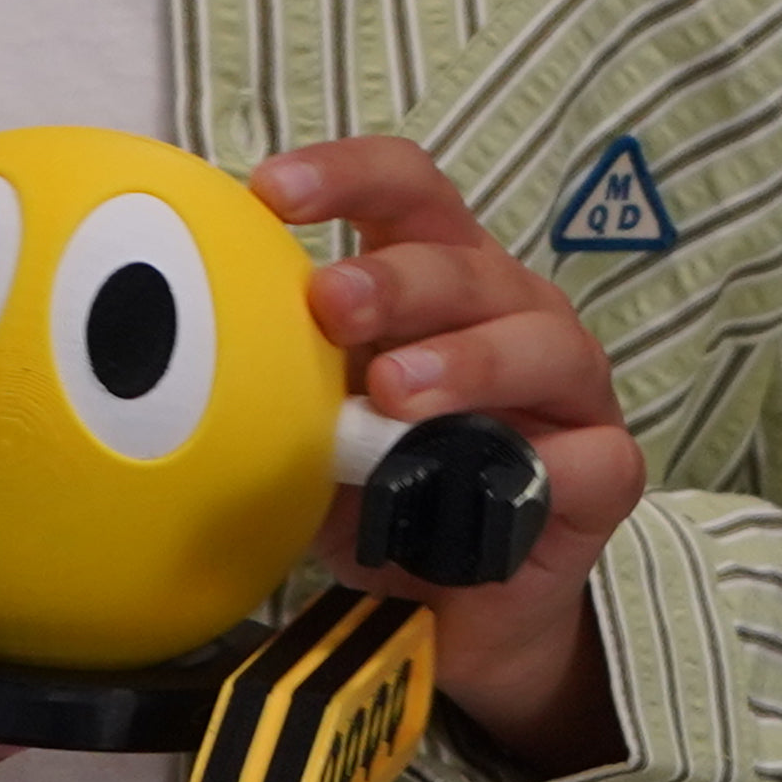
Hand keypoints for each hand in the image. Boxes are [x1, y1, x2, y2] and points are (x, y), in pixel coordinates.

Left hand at [252, 137, 645, 778]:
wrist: (447, 604)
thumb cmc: (377, 491)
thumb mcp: (313, 431)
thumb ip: (280, 383)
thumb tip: (178, 357)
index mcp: (433, 285)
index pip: (404, 196)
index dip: (346, 177)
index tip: (269, 194)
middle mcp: (507, 314)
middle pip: (464, 260)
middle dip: (395, 276)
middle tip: (330, 305)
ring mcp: (565, 388)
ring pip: (539, 339)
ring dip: (465, 357)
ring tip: (395, 391)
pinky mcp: (603, 470)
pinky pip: (592, 457)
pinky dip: (546, 464)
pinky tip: (501, 478)